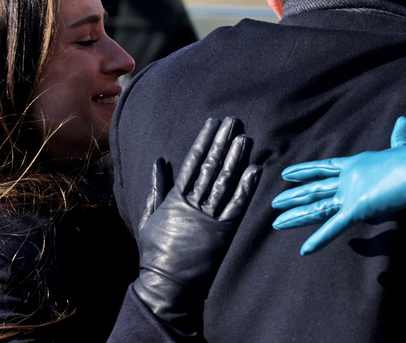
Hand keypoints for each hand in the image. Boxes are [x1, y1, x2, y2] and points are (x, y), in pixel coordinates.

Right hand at [133, 116, 260, 328]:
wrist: (166, 284)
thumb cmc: (155, 252)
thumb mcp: (150, 217)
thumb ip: (157, 188)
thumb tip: (159, 160)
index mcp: (176, 198)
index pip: (193, 162)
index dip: (204, 141)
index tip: (213, 123)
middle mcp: (193, 203)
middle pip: (211, 166)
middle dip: (222, 141)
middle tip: (234, 120)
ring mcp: (209, 217)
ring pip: (225, 181)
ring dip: (236, 158)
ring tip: (245, 137)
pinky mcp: (223, 232)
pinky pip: (237, 206)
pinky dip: (247, 187)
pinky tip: (255, 169)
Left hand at [271, 116, 405, 254]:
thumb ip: (400, 139)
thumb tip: (404, 121)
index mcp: (358, 162)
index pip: (326, 167)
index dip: (306, 171)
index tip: (288, 173)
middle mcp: (349, 177)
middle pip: (316, 189)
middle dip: (294, 197)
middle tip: (274, 203)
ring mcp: (351, 192)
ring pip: (317, 207)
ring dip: (296, 216)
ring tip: (275, 222)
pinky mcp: (358, 208)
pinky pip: (335, 227)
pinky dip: (320, 240)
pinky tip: (304, 250)